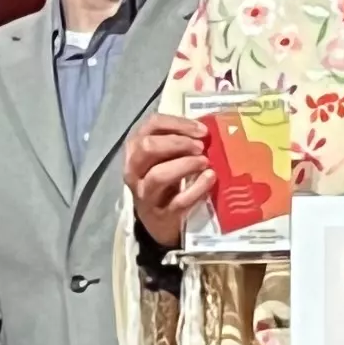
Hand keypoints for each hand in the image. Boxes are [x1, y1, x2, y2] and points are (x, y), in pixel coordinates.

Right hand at [127, 113, 212, 245]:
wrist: (158, 221)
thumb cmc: (164, 180)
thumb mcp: (164, 157)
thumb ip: (178, 141)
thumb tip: (204, 130)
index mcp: (135, 148)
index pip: (152, 125)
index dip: (178, 124)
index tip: (201, 130)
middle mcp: (134, 169)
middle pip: (148, 147)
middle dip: (178, 143)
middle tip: (201, 146)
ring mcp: (145, 193)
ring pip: (158, 175)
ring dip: (185, 164)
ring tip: (204, 162)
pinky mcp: (161, 214)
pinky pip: (178, 201)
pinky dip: (197, 188)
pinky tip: (209, 178)